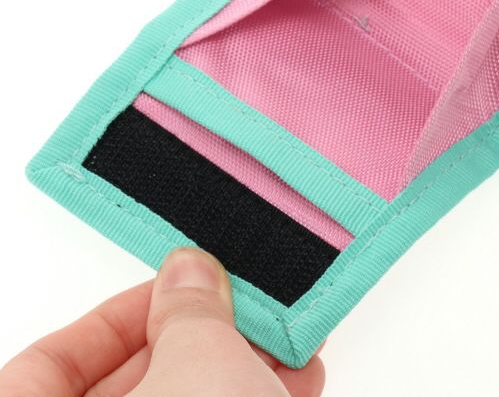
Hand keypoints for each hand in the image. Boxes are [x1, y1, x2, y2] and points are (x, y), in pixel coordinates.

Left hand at [0, 247, 324, 396]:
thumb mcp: (198, 370)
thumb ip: (189, 310)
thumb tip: (189, 267)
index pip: (46, 364)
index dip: (111, 316)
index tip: (171, 287)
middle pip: (129, 383)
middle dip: (196, 336)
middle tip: (239, 301)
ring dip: (239, 367)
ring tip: (286, 335)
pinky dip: (257, 396)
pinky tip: (300, 377)